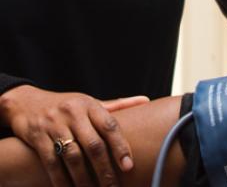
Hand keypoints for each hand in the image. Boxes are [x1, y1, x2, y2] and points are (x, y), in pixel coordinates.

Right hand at [0, 85, 141, 186]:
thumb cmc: (67, 105)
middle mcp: (73, 113)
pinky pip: (52, 163)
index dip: (120, 146)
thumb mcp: (90, 101)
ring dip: (84, 179)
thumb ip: (117, 105)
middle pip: (93, 144)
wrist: (27, 102)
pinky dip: (62, 181)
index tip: (128, 166)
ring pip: (73, 157)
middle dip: (105, 169)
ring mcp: (55, 125)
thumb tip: (146, 100)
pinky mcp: (38, 138)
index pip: (109, 125)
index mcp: (90, 105)